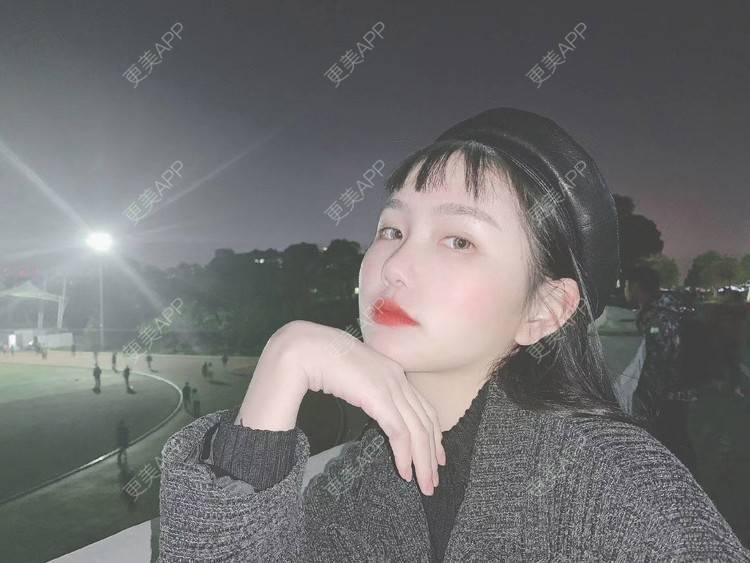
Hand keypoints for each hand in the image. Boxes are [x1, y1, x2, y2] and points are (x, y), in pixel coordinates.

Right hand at [284, 320, 445, 495]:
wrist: (305, 347)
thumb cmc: (319, 359)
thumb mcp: (351, 377)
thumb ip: (365, 390)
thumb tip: (367, 406)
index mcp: (392, 371)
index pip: (423, 407)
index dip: (433, 433)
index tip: (436, 456)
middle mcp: (397, 378)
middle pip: (426, 421)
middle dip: (432, 453)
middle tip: (434, 479)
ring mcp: (390, 386)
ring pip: (418, 430)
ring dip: (423, 461)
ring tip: (424, 484)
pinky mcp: (378, 396)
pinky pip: (399, 432)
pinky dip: (405, 455)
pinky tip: (404, 472)